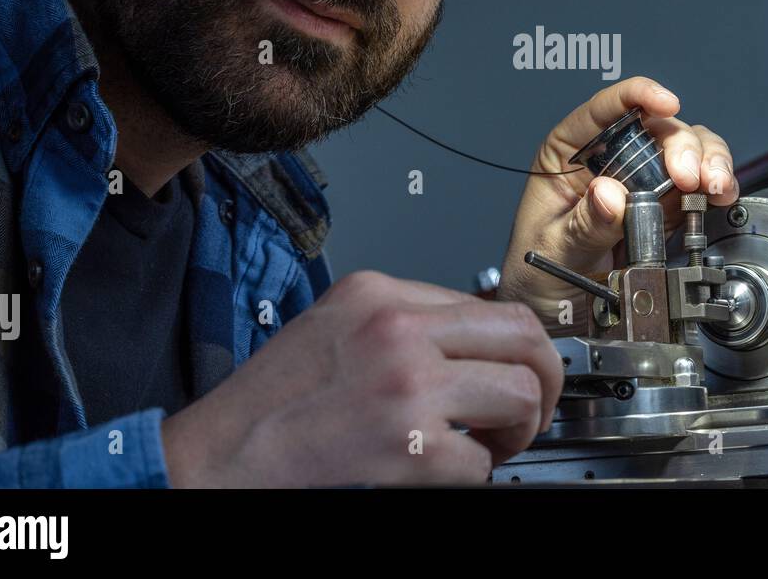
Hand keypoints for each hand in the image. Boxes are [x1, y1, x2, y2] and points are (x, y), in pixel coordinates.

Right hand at [161, 270, 562, 485]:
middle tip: (535, 406)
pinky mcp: (410, 444)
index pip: (486, 303)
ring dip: (520, 428)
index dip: (514, 345)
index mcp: (380, 293)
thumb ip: (403, 320)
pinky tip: (447, 470)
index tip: (517, 368)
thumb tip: (471, 340)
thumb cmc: (270, 401)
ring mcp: (407, 383)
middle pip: (522, 335)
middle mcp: (398, 328)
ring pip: (519, 393)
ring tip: (495, 443)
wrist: (221, 455)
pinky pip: (482, 460)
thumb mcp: (336, 324)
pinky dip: (475, 474)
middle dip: (546, 376)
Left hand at [496, 77, 738, 333]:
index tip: (664, 103)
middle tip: (689, 177)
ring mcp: (641, 182)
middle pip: (655, 128)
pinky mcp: (665, 209)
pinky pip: (698, 185)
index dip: (637, 96)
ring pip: (686, 149)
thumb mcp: (552, 251)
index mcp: (568, 155)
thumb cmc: (536, 275)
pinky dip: (716, 185)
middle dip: (681, 144)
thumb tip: (610, 195)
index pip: (604, 110)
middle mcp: (608, 159)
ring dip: (708, 160)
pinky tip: (719, 196)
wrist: (553, 317)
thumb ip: (582, 225)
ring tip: (713, 186)